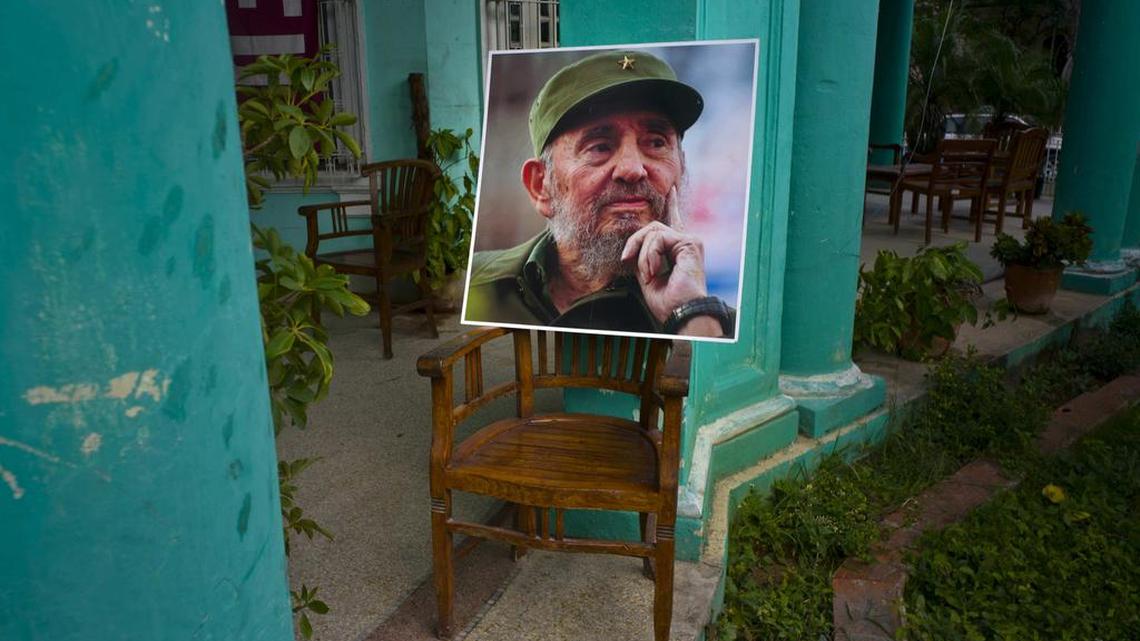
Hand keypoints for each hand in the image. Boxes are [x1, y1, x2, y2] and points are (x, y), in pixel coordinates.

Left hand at [621, 187, 718, 335]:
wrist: (681, 312)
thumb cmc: (667, 301)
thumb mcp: (648, 275)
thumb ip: (643, 256)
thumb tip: (633, 247)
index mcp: (678, 249)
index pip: (674, 222)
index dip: (672, 205)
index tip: (672, 190)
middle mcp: (686, 242)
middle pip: (652, 227)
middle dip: (635, 242)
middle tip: (626, 259)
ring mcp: (689, 241)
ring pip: (653, 232)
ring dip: (643, 255)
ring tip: (649, 274)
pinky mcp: (689, 242)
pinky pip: (658, 238)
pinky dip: (650, 255)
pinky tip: (655, 271)